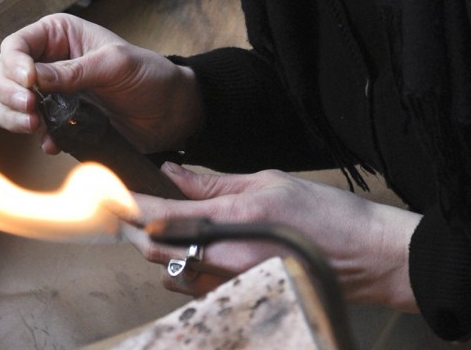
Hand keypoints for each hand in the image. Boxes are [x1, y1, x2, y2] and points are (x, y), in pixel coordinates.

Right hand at [0, 13, 202, 153]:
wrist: (171, 112)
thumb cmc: (149, 75)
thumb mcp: (114, 64)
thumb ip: (73, 71)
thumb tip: (33, 78)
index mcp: (58, 35)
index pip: (15, 45)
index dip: (13, 64)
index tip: (29, 83)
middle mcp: (47, 61)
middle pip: (0, 74)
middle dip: (8, 92)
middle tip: (29, 107)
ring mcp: (50, 93)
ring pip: (6, 103)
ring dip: (12, 116)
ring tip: (35, 126)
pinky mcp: (58, 120)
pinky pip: (29, 129)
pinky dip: (36, 137)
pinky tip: (52, 142)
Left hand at [121, 163, 421, 311]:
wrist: (367, 258)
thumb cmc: (325, 216)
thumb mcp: (268, 183)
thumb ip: (212, 184)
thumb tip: (172, 173)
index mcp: (231, 222)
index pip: (160, 216)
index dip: (125, 205)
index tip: (103, 193)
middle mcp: (224, 260)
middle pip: (154, 249)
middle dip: (130, 227)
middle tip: (117, 207)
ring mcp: (230, 284)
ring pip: (168, 270)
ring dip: (153, 247)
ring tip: (147, 223)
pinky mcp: (238, 297)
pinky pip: (191, 285)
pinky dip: (177, 264)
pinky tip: (183, 245)